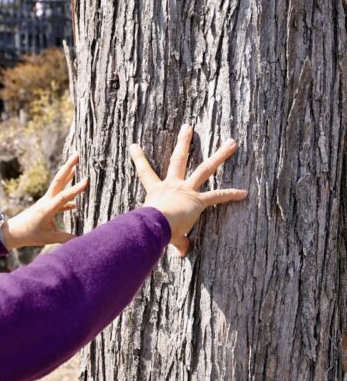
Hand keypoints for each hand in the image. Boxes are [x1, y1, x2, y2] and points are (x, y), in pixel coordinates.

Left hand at [3, 153, 88, 249]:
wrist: (13, 232)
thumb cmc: (29, 235)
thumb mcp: (48, 238)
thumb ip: (66, 238)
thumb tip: (82, 239)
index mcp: (47, 208)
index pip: (64, 196)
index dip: (76, 189)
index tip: (87, 180)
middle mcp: (47, 201)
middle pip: (59, 180)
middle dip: (68, 167)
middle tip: (77, 154)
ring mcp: (46, 201)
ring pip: (59, 185)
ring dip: (68, 174)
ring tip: (77, 164)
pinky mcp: (46, 204)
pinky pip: (60, 196)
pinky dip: (68, 192)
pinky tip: (76, 191)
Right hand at [129, 124, 247, 255]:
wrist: (156, 225)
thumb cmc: (149, 227)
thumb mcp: (156, 230)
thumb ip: (173, 240)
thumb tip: (181, 253)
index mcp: (156, 191)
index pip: (144, 171)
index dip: (139, 158)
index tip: (135, 145)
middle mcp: (172, 186)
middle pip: (178, 159)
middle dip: (184, 142)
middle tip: (188, 126)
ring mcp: (187, 190)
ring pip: (205, 169)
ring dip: (220, 155)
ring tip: (232, 142)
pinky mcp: (198, 200)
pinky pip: (217, 196)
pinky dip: (231, 195)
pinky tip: (245, 193)